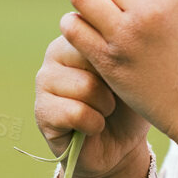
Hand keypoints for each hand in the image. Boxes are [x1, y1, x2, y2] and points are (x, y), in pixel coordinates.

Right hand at [34, 33, 149, 177]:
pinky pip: (76, 113)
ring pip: (86, 87)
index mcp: (80, 34)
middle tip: (115, 95)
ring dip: (105, 106)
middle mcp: (56, 52)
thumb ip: (121, 48)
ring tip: (105, 111)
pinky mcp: (42, 111)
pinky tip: (93, 126)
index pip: (100, 32)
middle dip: (113, 82)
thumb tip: (111, 39)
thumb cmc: (131, 101)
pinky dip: (94, 124)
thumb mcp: (135, 69)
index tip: (127, 73)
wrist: (123, 144)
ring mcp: (44, 81)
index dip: (121, 58)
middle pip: (93, 57)